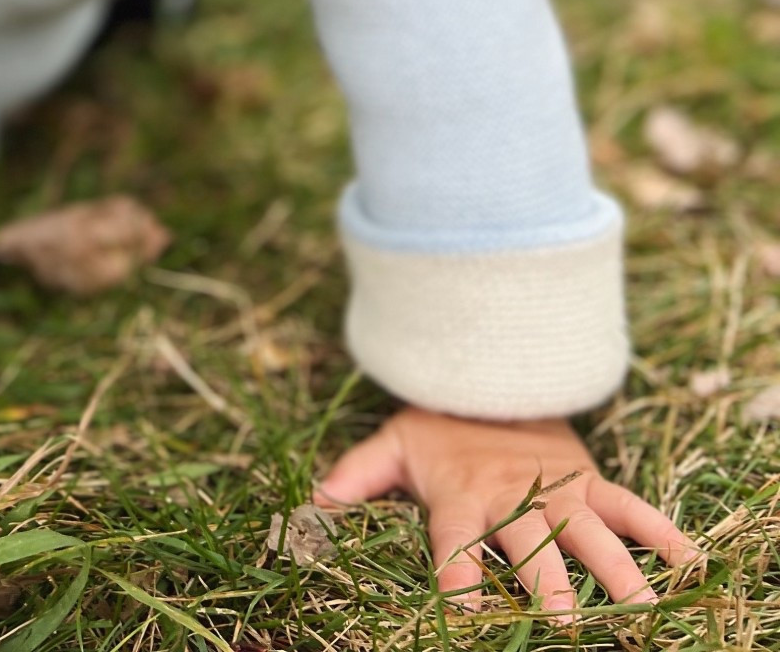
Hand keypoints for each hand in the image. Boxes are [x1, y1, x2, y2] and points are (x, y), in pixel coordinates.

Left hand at [315, 407, 699, 614]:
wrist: (490, 375)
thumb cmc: (440, 427)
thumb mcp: (393, 445)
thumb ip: (357, 476)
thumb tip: (314, 504)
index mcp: (462, 497)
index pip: (456, 546)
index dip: (458, 581)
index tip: (464, 617)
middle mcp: (513, 497)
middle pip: (533, 547)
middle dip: (549, 588)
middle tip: (565, 626)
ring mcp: (558, 489)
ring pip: (591, 534)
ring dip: (616, 573)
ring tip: (640, 612)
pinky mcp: (590, 481)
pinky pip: (630, 507)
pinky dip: (661, 532)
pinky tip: (688, 563)